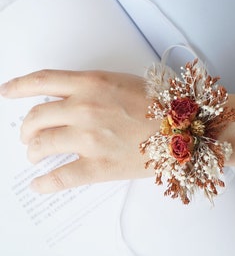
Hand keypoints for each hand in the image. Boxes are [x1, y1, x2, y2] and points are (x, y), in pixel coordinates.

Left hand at [0, 70, 156, 192]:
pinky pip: (61, 177)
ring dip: (33, 152)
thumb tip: (71, 98)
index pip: (41, 81)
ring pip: (42, 145)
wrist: (185, 128)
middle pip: (36, 117)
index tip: (6, 92)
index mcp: (91, 84)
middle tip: (28, 135)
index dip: (18, 86)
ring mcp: (90, 138)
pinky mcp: (100, 166)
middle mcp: (84, 108)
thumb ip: (93, 87)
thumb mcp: (123, 82)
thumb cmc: (161, 104)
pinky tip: (39, 184)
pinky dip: (45, 183)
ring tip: (35, 155)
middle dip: (26, 127)